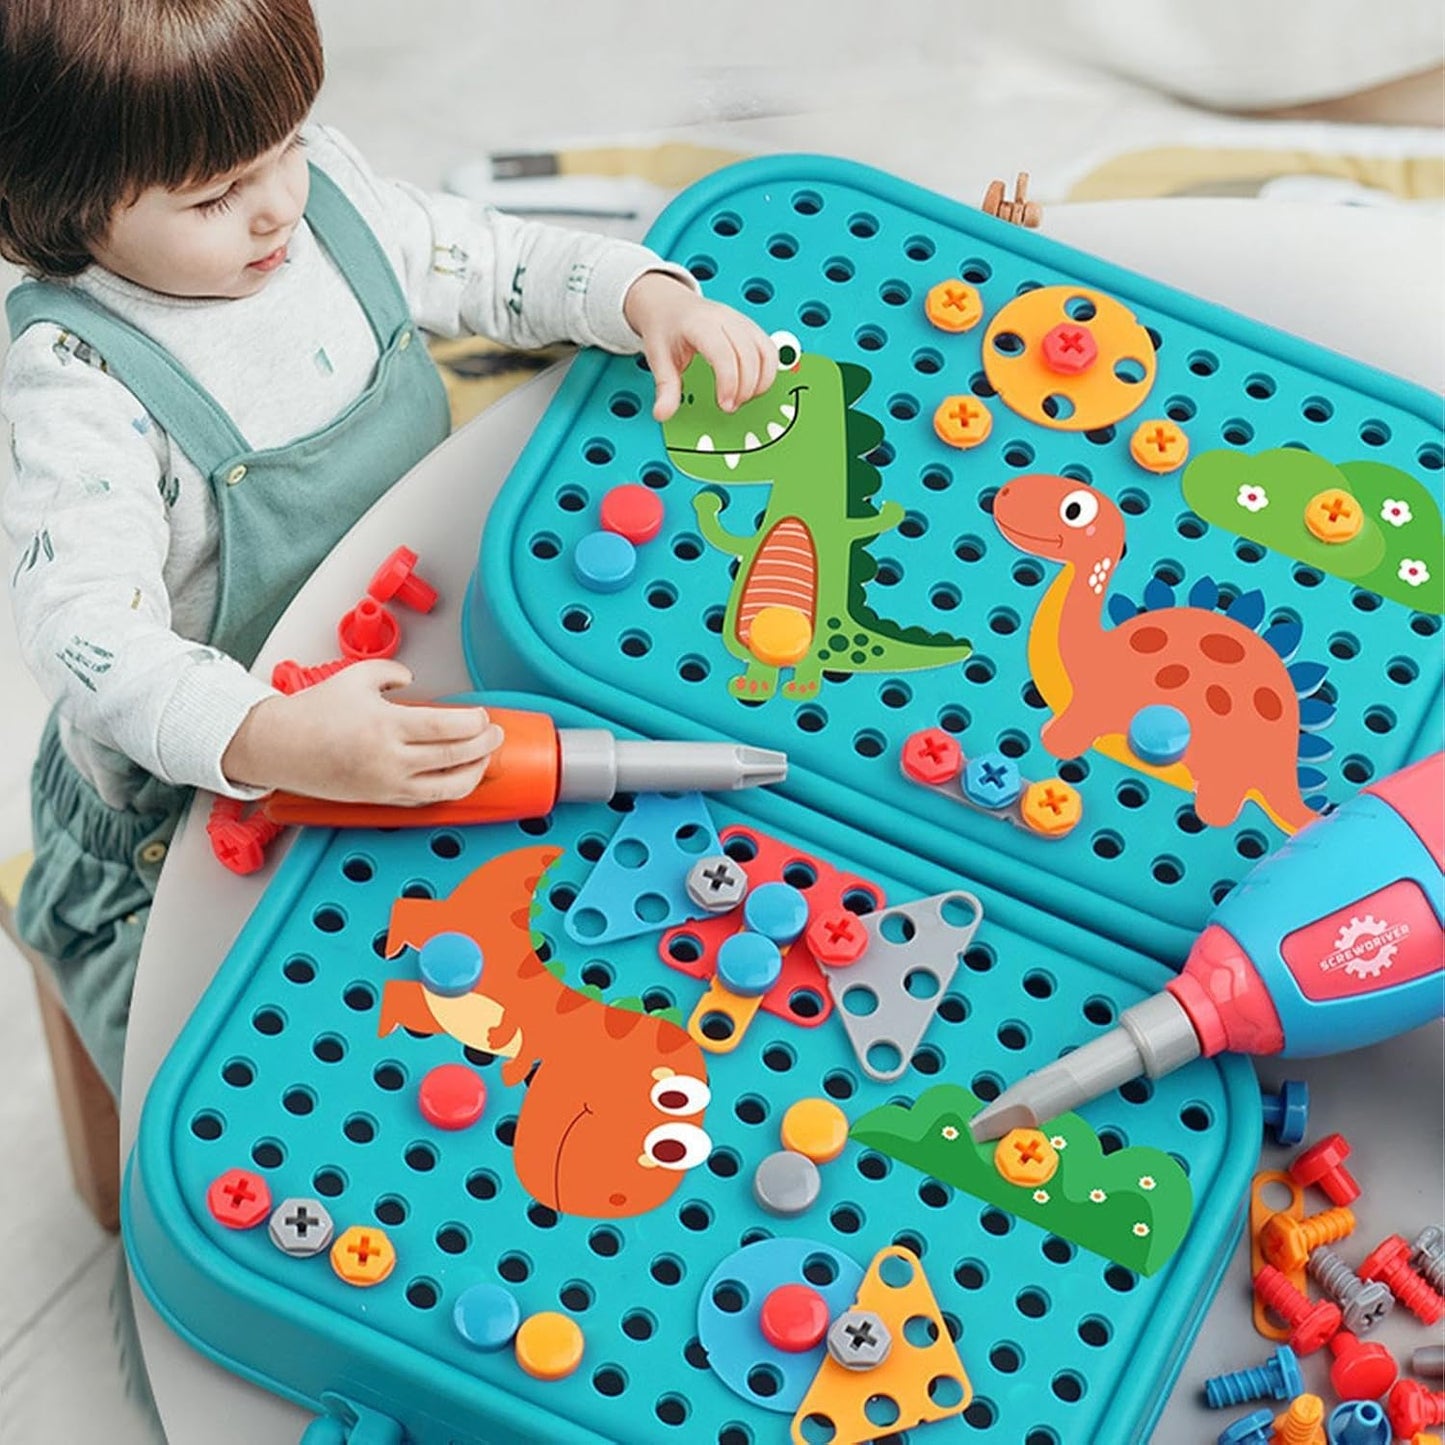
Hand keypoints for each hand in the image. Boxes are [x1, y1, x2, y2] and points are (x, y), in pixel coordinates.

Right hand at [221, 661, 503, 804]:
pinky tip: (460, 775)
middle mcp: (390, 760)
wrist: (278, 747)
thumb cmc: (313, 712)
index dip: (476, 723)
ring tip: (485, 757)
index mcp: (386, 725)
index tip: (483, 715)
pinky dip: (450, 788)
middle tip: (495, 733)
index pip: (448, 728)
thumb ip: (393, 673)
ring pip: (448, 787)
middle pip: (456, 756)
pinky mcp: (382, 800)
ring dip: (475, 772)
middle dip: (485, 745)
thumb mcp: (356, 677)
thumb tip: (414, 681)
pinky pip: (427, 799)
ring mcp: (387, 784)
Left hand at [623, 271, 777, 421]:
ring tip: (743, 397)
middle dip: (745, 388)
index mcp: (700, 324)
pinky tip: (752, 385)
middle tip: (730, 406)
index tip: (724, 404)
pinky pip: (770, 350)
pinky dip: (767, 372)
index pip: (724, 353)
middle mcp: (725, 319)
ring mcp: (742, 321)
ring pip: (767, 352)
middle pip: (749, 355)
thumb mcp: (659, 358)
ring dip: (761, 381)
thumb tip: (663, 413)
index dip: (729, 382)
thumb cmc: (666, 327)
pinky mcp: (751, 327)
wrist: (670, 304)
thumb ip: (665, 388)